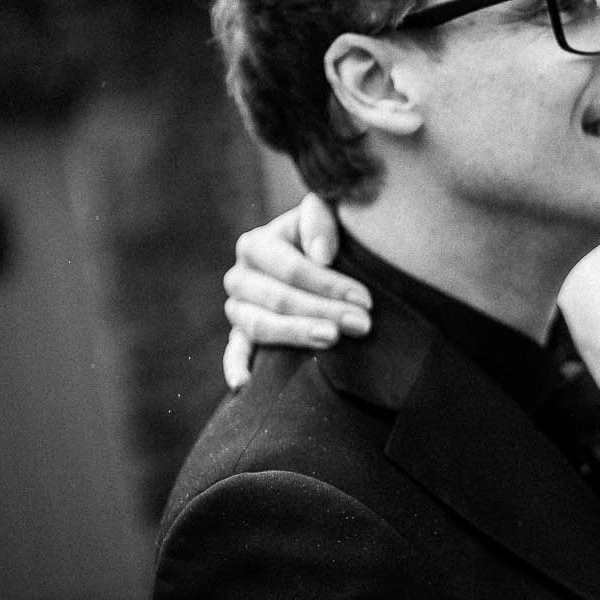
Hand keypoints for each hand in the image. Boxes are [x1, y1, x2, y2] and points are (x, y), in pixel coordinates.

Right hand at [222, 194, 370, 388]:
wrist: (314, 255)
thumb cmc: (324, 236)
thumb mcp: (322, 215)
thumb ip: (320, 220)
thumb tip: (320, 255)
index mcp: (255, 244)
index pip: (291, 268)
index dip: (328, 284)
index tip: (364, 300)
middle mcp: (240, 277)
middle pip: (279, 300)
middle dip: (323, 312)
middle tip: (361, 324)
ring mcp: (238, 309)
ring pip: (261, 326)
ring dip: (296, 335)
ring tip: (332, 340)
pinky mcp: (240, 335)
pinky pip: (234, 353)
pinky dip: (236, 368)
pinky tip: (244, 385)